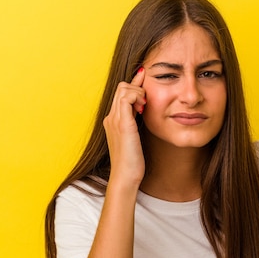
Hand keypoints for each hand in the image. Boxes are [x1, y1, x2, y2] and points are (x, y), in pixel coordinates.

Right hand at [103, 68, 147, 187]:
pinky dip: (137, 96)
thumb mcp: (134, 138)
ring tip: (145, 107)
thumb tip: (145, 112)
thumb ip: (136, 124)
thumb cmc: (132, 162)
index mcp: (113, 120)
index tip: (146, 81)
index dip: (135, 86)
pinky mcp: (122, 123)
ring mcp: (114, 119)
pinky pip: (127, 96)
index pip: (121, 93)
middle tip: (147, 100)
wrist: (125, 176)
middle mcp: (111, 117)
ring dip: (138, 92)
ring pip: (123, 88)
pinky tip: (144, 108)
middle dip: (138, 86)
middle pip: (121, 87)